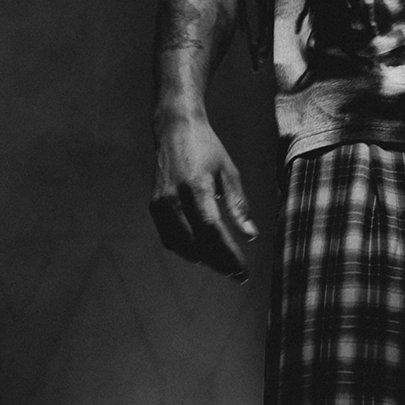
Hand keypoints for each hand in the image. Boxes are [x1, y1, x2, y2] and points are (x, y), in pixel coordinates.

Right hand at [151, 116, 257, 281]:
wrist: (175, 130)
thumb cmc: (207, 149)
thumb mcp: (229, 172)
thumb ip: (239, 205)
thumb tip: (251, 236)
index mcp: (197, 187)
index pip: (213, 231)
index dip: (229, 255)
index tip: (244, 271)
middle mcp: (174, 198)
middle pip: (197, 243)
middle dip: (219, 263)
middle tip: (238, 275)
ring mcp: (160, 204)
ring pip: (181, 246)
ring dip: (204, 259)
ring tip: (224, 265)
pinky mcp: (154, 207)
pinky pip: (169, 238)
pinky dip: (186, 249)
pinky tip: (203, 252)